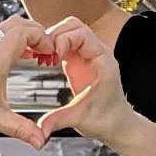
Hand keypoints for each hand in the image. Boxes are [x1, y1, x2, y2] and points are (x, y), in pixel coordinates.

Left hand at [0, 16, 54, 150]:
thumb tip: (40, 140)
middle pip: (16, 22)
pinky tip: (20, 58)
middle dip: (37, 31)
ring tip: (38, 53)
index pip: (22, 32)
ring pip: (6, 28)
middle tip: (48, 48)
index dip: (41, 37)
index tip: (51, 51)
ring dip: (25, 35)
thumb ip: (22, 129)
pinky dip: (14, 41)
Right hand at [35, 16, 141, 143]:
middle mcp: (96, 54)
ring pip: (68, 31)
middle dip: (55, 35)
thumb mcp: (80, 119)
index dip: (64, 40)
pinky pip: (64, 43)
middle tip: (43, 53)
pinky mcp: (78, 60)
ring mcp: (87, 55)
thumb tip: (40, 128)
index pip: (83, 34)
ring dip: (52, 39)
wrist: (116, 125)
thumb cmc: (107, 120)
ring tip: (42, 57)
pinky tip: (44, 60)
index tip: (53, 55)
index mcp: (103, 61)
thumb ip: (59, 120)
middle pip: (74, 26)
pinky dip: (52, 46)